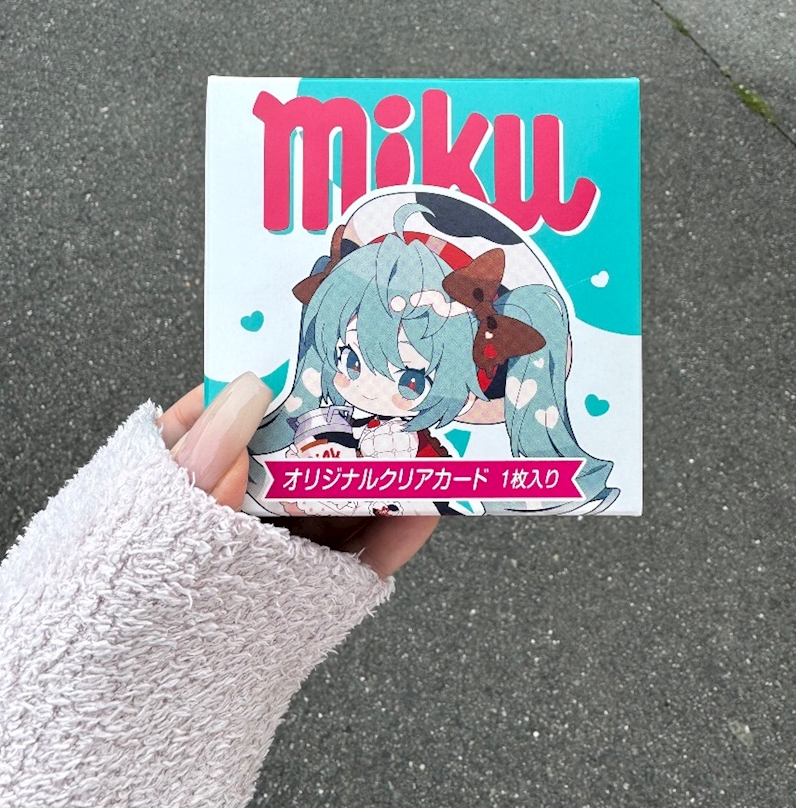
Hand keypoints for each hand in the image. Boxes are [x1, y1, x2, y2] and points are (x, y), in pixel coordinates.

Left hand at [157, 374, 437, 578]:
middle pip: (303, 447)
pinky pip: (360, 552)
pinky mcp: (309, 583)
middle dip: (346, 423)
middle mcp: (241, 499)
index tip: (319, 353)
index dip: (278, 376)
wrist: (134, 685)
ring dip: (381, 473)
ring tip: (418, 444)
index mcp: (192, 468)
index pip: (238, 406)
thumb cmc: (129, 593)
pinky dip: (396, 531)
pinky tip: (423, 509)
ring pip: (339, 496)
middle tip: (386, 394)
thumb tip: (248, 391)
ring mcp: (278, 541)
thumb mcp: (155, 512)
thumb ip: (200, 455)